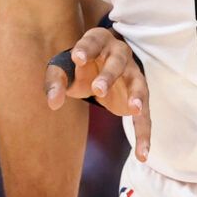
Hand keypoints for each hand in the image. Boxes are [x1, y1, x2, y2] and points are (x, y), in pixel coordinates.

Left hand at [46, 26, 152, 161]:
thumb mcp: (63, 70)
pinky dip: (144, 134)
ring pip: (138, 84)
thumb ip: (55, 82)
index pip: (92, 41)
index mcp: (98, 42)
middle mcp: (119, 55)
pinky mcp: (138, 96)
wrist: (100, 70)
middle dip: (108, 75)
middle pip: (117, 62)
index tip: (78, 58)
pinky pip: (144, 115)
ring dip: (136, 96)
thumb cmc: (79, 67)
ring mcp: (133, 74)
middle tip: (97, 89)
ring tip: (135, 110)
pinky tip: (142, 154)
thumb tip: (53, 103)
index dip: (86, 49)